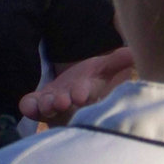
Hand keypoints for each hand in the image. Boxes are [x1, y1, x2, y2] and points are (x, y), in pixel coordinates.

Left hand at [18, 47, 134, 126]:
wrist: (74, 90)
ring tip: (47, 103)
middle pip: (67, 106)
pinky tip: (28, 102)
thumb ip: (119, 61)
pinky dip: (29, 106)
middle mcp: (71, 105)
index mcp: (89, 95)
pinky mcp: (38, 104)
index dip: (83, 94)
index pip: (88, 96)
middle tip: (62, 101)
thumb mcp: (106, 68)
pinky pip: (31, 107)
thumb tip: (134, 53)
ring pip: (49, 109)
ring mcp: (53, 106)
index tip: (80, 94)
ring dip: (47, 106)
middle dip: (63, 104)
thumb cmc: (93, 80)